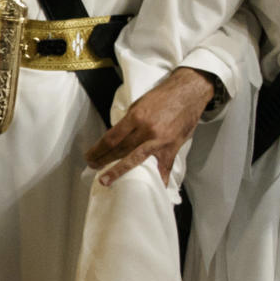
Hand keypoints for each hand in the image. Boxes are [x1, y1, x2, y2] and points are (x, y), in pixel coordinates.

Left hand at [86, 66, 218, 186]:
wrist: (189, 92)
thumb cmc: (163, 96)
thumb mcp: (140, 103)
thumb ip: (128, 121)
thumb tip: (117, 137)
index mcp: (137, 116)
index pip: (111, 138)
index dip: (98, 150)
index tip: (89, 156)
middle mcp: (147, 130)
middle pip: (120, 150)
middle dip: (103, 160)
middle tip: (93, 166)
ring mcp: (160, 141)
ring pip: (135, 160)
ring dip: (118, 171)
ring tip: (105, 180)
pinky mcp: (172, 148)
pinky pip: (163, 168)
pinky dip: (157, 179)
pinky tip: (149, 188)